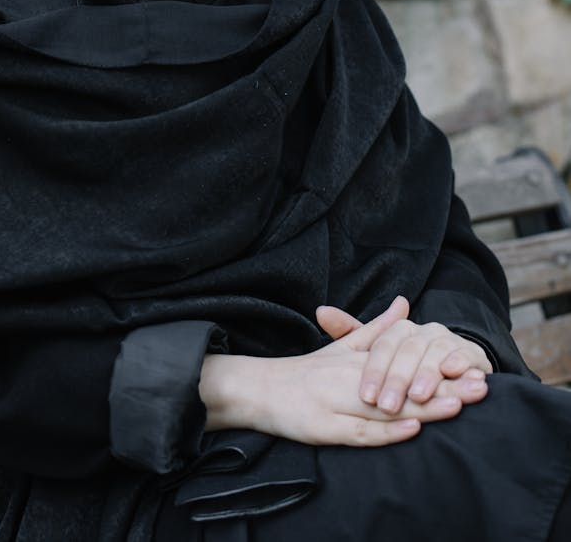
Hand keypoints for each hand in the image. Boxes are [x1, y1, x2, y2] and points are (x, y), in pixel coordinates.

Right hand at [200, 299, 466, 447]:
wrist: (256, 389)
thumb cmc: (303, 372)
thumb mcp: (340, 346)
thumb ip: (375, 328)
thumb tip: (405, 302)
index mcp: (356, 360)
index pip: (406, 364)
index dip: (441, 367)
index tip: (473, 366)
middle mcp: (349, 378)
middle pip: (404, 385)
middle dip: (444, 387)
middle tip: (479, 388)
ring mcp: (336, 404)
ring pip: (387, 408)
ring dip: (423, 408)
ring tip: (457, 406)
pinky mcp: (323, 428)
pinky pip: (359, 432)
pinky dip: (386, 432)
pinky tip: (411, 429)